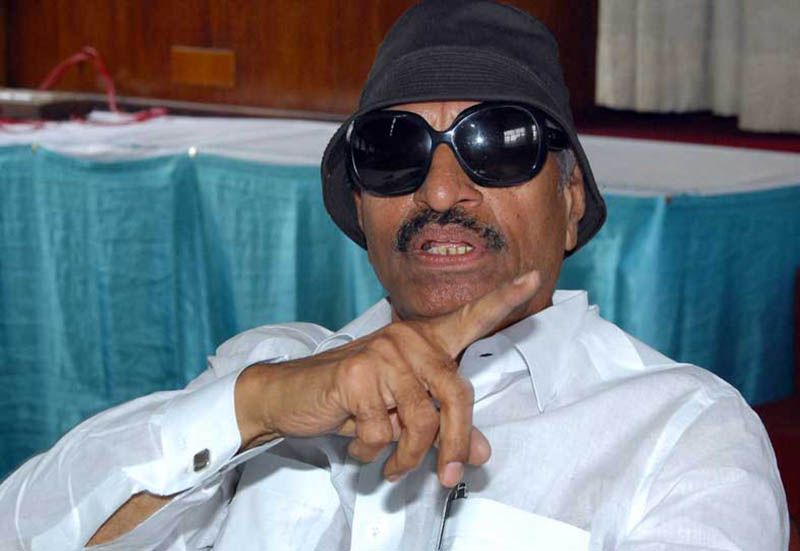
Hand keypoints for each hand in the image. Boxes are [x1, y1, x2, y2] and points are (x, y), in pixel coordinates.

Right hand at [235, 270, 541, 486]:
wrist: (290, 396)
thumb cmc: (352, 402)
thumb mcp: (402, 416)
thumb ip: (445, 428)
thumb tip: (482, 453)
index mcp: (423, 342)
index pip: (470, 316)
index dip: (503, 298)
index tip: (534, 275)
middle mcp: (408, 339)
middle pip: (455, 395)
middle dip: (453, 444)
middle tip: (448, 477)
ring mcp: (383, 352)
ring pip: (421, 420)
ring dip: (406, 456)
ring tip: (388, 463)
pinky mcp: (358, 373)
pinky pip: (384, 430)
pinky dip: (371, 451)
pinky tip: (355, 440)